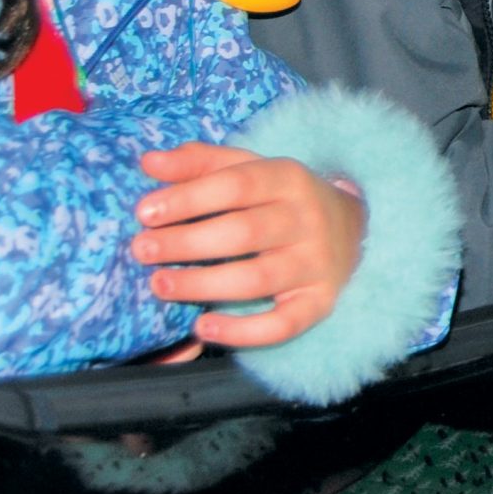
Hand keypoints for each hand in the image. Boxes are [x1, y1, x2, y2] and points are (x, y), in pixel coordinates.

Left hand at [132, 144, 368, 346]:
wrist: (351, 230)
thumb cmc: (280, 199)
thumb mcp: (248, 170)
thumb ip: (200, 163)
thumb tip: (149, 163)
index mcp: (289, 178)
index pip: (237, 184)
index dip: (188, 198)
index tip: (143, 212)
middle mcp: (308, 220)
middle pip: (244, 232)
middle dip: (186, 242)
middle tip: (141, 251)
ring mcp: (316, 264)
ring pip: (257, 279)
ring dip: (202, 285)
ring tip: (158, 285)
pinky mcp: (319, 303)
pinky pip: (283, 324)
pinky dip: (242, 331)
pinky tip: (202, 326)